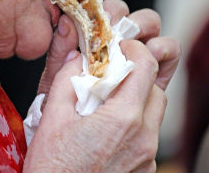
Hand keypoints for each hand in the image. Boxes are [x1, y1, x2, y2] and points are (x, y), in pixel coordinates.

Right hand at [26, 0, 180, 171]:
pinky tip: (111, 130)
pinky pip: (149, 135)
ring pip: (155, 112)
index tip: (120, 48)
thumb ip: (67, 80)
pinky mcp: (145, 170)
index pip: (146, 66)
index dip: (135, 49)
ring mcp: (147, 157)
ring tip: (110, 103)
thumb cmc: (53, 171)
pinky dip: (136, 123)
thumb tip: (77, 58)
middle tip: (114, 74)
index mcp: (123, 119)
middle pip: (156, 89)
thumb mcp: (52, 119)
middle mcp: (143, 138)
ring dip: (138, 99)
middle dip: (139, 74)